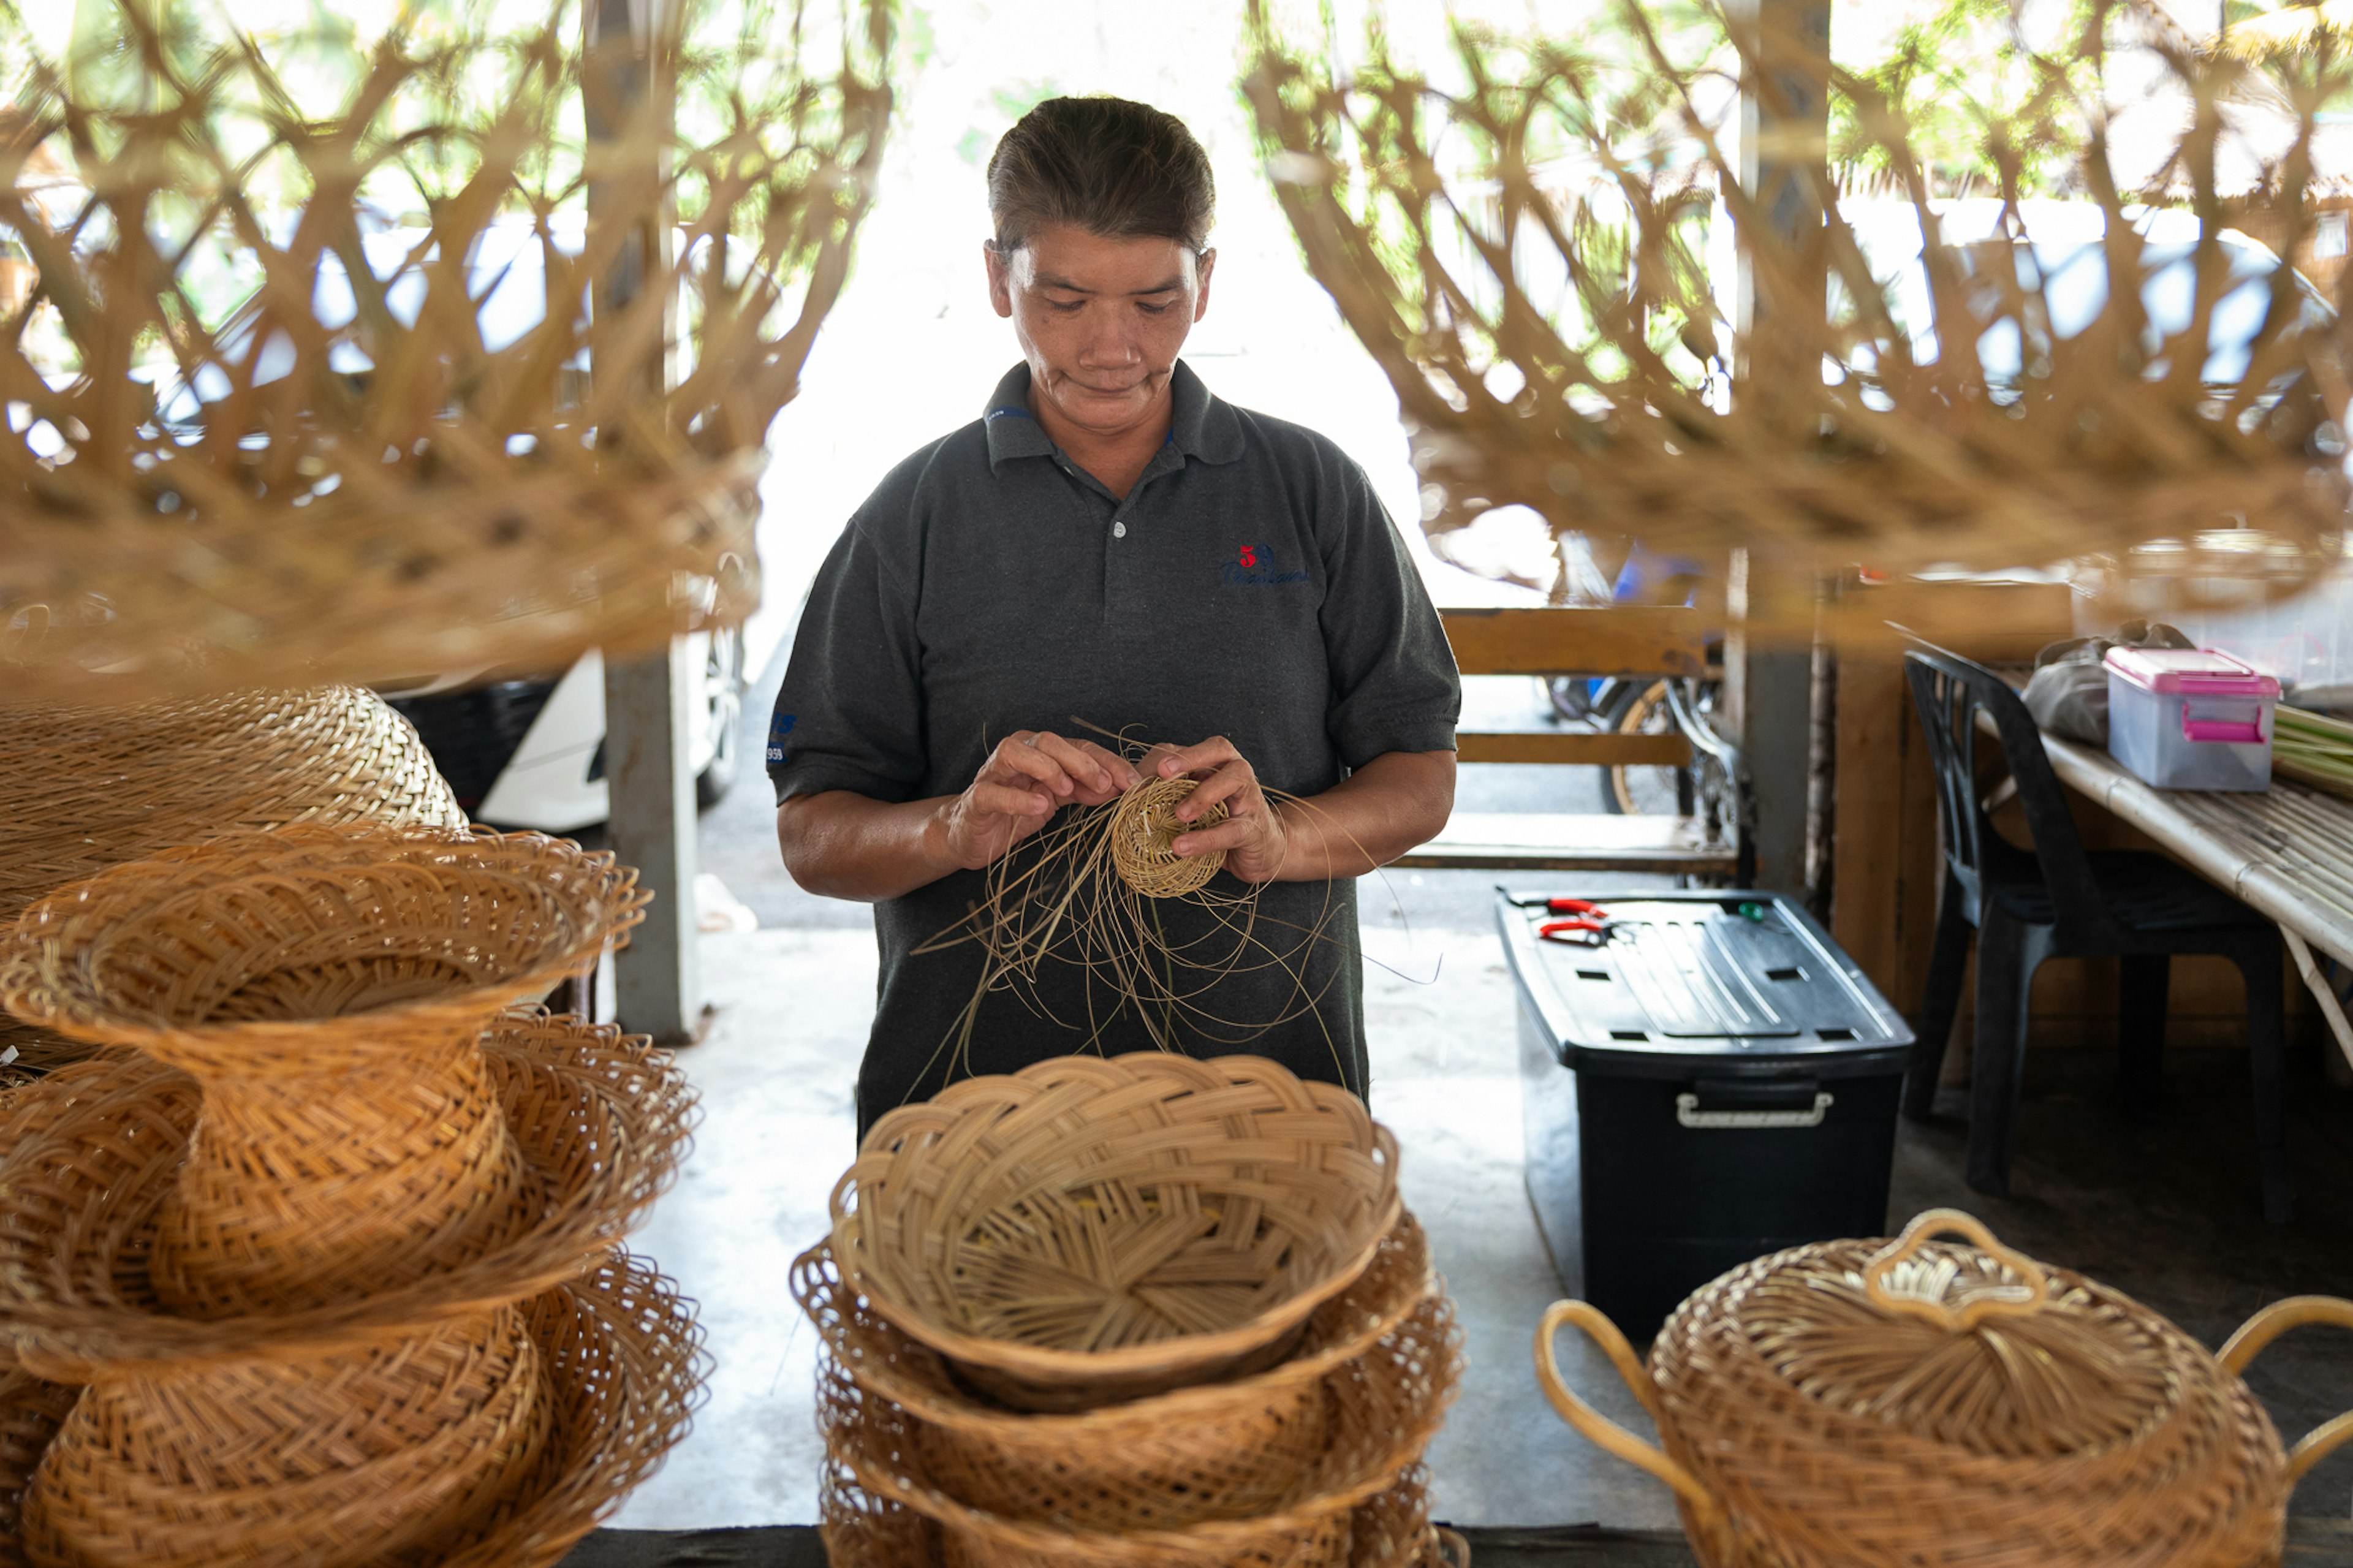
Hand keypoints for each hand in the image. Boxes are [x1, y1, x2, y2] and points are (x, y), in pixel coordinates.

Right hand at [934, 731, 1140, 870]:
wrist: (971, 834)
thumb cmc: (1016, 811)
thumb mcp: (1058, 799)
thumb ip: (1086, 789)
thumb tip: (1122, 786)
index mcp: (1039, 751)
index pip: (1078, 746)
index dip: (1107, 761)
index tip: (1132, 781)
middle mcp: (1016, 754)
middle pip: (1047, 740)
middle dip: (1080, 760)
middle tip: (1104, 784)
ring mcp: (993, 774)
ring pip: (1014, 752)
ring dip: (1046, 767)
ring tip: (1067, 789)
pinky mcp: (976, 799)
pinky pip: (993, 792)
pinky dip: (1017, 797)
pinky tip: (1039, 806)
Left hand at [1145, 735, 1290, 884]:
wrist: (1261, 851)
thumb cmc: (1219, 822)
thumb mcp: (1190, 803)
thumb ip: (1165, 793)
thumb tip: (1130, 790)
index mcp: (1218, 762)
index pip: (1193, 747)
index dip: (1169, 756)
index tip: (1145, 772)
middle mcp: (1237, 771)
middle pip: (1219, 749)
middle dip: (1190, 757)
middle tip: (1163, 772)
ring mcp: (1250, 797)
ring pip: (1234, 781)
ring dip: (1203, 794)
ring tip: (1179, 814)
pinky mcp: (1255, 829)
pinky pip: (1232, 830)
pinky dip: (1206, 838)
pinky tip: (1182, 846)